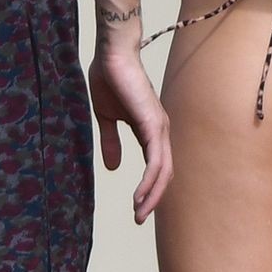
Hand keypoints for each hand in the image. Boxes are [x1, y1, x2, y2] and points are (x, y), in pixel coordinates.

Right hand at [87, 46, 173, 223]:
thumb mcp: (106, 117)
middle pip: (164, 174)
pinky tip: (140, 195)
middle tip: (138, 218)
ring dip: (152, 195)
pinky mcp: (152, 124)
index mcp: (150, 130)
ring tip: (139, 213)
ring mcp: (159, 128)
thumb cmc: (110, 79)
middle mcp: (160, 132)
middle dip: (153, 199)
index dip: (149, 188)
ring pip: (163, 171)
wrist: (112, 54)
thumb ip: (112, 141)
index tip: (136, 207)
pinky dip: (149, 180)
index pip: (156, 167)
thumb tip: (113, 168)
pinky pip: (155, 160)